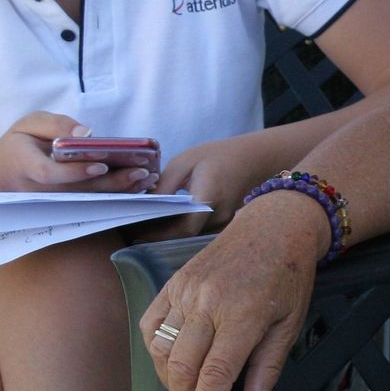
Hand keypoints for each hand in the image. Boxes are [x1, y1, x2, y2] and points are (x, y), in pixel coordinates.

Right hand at [0, 112, 157, 192]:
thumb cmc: (17, 146)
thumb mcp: (28, 124)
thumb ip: (55, 124)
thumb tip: (87, 132)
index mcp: (26, 165)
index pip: (50, 174)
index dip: (75, 172)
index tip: (100, 165)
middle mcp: (41, 191)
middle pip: (79, 191)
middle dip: (113, 183)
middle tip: (142, 172)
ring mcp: (54, 203)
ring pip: (90, 201)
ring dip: (121, 192)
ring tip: (147, 179)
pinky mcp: (65, 208)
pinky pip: (93, 203)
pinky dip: (117, 196)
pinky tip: (140, 187)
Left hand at [129, 134, 274, 241]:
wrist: (255, 159)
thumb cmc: (219, 155)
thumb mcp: (187, 161)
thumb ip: (166, 184)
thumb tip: (146, 204)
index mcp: (209, 197)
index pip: (184, 227)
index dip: (160, 234)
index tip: (137, 232)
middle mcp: (219, 216)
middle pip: (185, 235)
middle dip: (159, 235)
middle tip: (134, 231)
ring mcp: (224, 223)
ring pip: (192, 235)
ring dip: (170, 232)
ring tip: (145, 226)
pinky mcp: (224, 224)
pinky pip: (199, 231)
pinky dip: (182, 228)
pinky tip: (166, 222)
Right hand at [138, 191, 329, 390]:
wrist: (275, 225)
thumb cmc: (289, 275)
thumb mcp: (291, 324)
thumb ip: (268, 367)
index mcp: (242, 315)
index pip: (214, 376)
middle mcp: (208, 303)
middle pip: (182, 369)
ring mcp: (186, 291)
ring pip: (161, 350)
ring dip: (170, 380)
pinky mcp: (174, 282)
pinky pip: (152, 324)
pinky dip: (156, 350)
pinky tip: (172, 361)